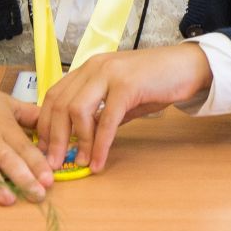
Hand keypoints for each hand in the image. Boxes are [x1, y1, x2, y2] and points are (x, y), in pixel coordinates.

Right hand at [0, 63, 53, 205]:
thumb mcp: (5, 102)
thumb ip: (30, 115)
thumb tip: (55, 125)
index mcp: (3, 127)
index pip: (25, 148)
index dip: (38, 165)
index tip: (50, 181)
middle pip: (7, 159)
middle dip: (24, 178)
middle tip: (38, 196)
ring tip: (8, 200)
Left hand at [23, 44, 211, 173]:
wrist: (187, 67)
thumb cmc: (154, 83)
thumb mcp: (119, 98)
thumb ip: (99, 113)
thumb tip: (79, 140)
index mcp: (88, 69)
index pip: (54, 95)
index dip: (45, 124)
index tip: (44, 150)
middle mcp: (94, 67)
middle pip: (60, 103)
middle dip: (53, 137)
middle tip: (53, 163)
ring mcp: (110, 74)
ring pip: (77, 110)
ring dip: (75, 141)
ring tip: (79, 163)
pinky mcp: (127, 85)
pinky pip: (107, 120)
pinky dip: (100, 144)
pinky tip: (99, 162)